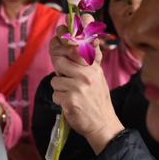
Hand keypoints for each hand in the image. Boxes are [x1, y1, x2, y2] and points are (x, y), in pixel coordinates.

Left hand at [49, 15, 123, 154]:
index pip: (74, 46)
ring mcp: (78, 87)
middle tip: (67, 80)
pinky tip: (71, 104)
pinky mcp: (70, 100)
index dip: (62, 41)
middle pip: (59, 61)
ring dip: (60, 89)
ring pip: (55, 80)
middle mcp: (87, 74)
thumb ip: (87, 60)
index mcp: (93, 67)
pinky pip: (55, 94)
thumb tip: (76, 39)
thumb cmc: (97, 100)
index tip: (59, 35)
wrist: (103, 125)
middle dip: (59, 71)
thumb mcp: (97, 76)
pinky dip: (60, 101)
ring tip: (72, 95)